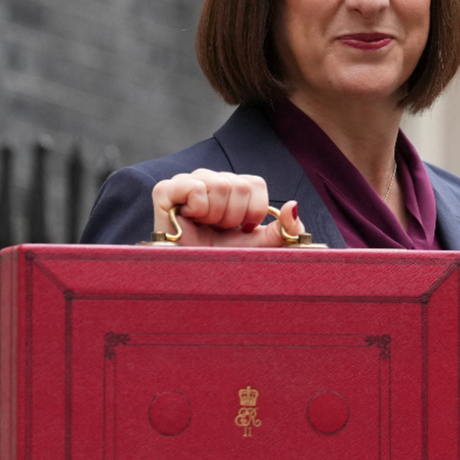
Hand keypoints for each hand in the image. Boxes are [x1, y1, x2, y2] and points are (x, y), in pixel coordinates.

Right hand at [150, 169, 304, 246]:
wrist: (191, 279)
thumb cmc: (223, 260)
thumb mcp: (259, 247)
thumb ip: (283, 230)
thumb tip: (294, 206)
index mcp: (233, 188)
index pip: (255, 183)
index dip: (254, 211)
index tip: (241, 230)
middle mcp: (210, 179)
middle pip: (239, 185)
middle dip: (234, 217)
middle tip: (219, 232)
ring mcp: (187, 182)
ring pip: (221, 186)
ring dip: (217, 217)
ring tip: (205, 228)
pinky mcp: (165, 191)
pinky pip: (195, 188)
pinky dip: (198, 209)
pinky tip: (189, 221)